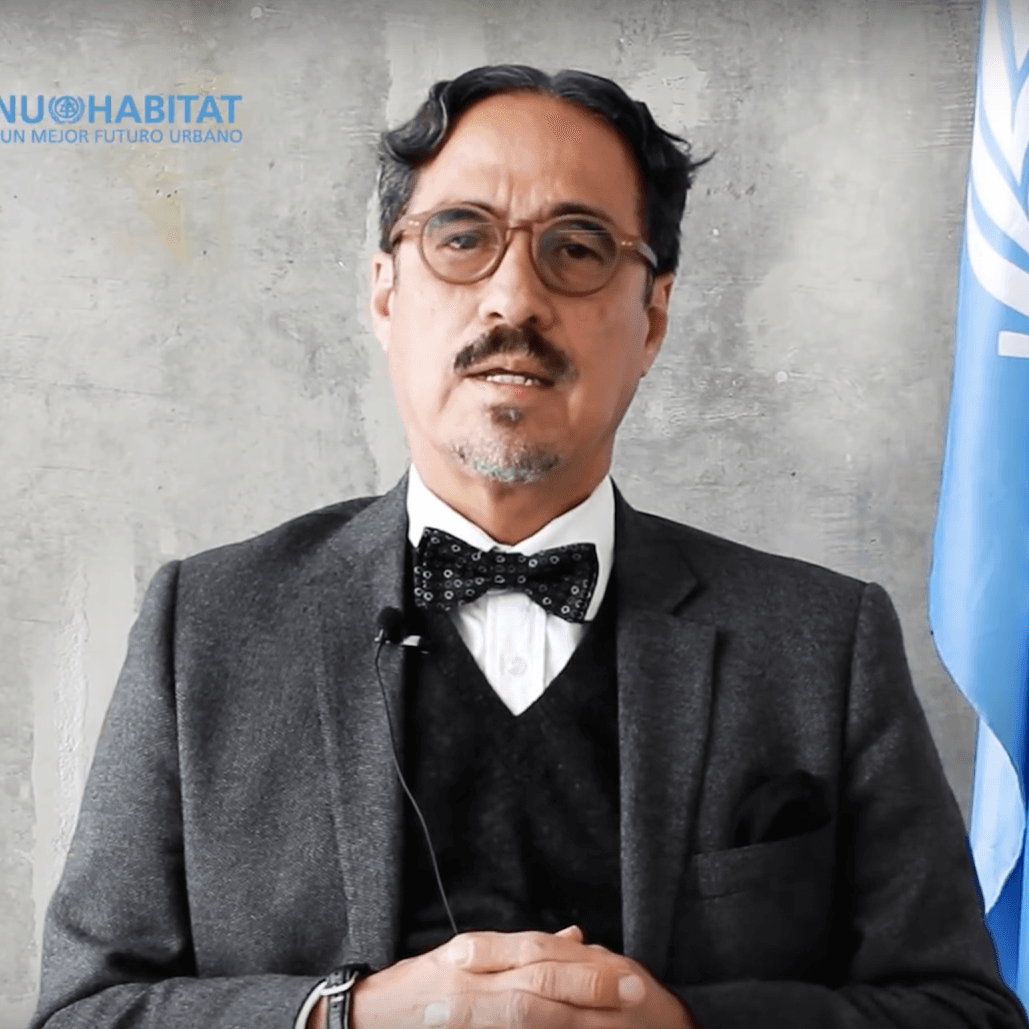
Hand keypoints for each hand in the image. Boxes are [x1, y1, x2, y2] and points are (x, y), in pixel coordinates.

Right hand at [339, 926, 695, 1028]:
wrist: (364, 1019)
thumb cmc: (421, 989)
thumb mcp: (467, 958)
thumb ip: (519, 951)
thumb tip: (576, 937)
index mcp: (473, 951)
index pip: (536, 950)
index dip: (582, 959)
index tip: (624, 967)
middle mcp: (467, 978)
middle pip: (536, 978)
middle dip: (587, 985)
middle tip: (633, 990)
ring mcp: (461, 1010)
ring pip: (525, 1012)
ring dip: (572, 1015)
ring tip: (613, 1019)